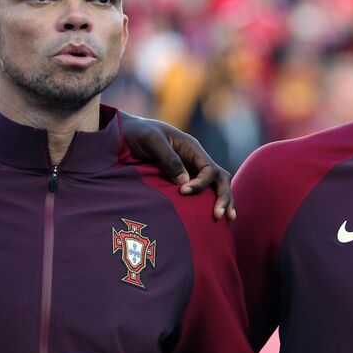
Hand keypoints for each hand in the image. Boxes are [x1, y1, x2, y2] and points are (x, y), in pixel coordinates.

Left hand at [120, 116, 234, 220]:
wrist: (124, 134)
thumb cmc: (138, 133)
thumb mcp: (152, 141)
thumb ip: (169, 159)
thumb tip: (184, 183)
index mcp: (192, 148)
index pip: (208, 169)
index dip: (201, 183)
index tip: (183, 192)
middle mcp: (196, 160)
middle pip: (220, 178)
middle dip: (223, 196)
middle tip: (219, 215)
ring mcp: (191, 170)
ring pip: (216, 186)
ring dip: (223, 201)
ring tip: (228, 219)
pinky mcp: (183, 180)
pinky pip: (203, 192)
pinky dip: (211, 203)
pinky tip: (213, 217)